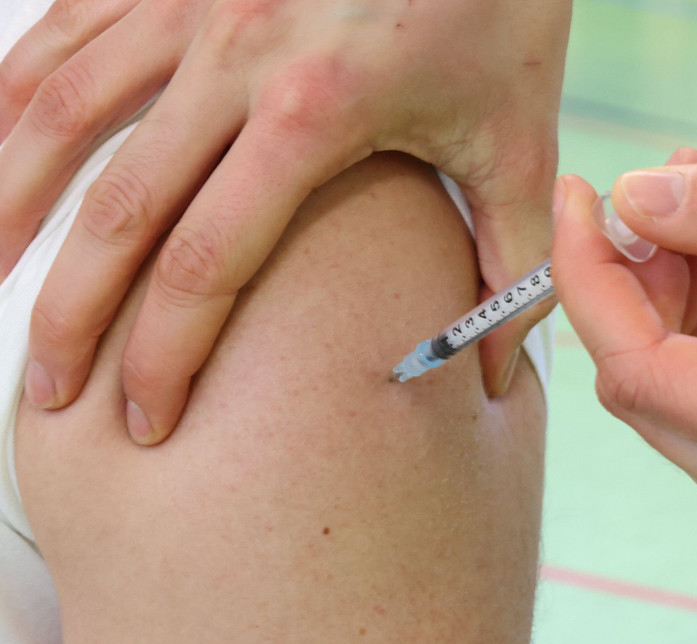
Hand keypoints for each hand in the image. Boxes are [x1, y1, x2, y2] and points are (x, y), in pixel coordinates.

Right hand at [0, 0, 569, 443]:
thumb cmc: (501, 13)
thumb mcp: (519, 143)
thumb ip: (511, 266)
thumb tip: (491, 374)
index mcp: (314, 111)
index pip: (205, 265)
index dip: (162, 357)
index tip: (144, 421)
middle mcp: (233, 52)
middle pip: (116, 209)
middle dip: (71, 314)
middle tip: (49, 389)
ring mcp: (192, 0)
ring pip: (60, 110)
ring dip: (10, 200)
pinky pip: (67, 27)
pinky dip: (16, 91)